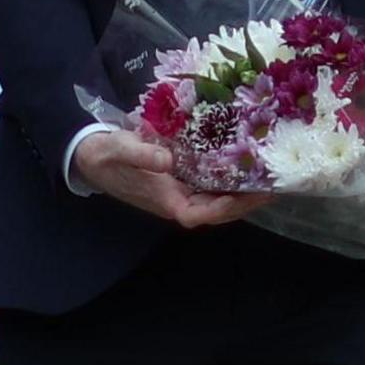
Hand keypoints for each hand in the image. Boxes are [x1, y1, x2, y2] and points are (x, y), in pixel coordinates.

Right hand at [72, 130, 271, 229]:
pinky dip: (229, 176)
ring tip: (268, 175)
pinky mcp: (182, 177)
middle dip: (245, 201)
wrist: (92, 153)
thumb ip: (142, 155)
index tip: (249, 196)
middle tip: (273, 185)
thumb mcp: (121, 151)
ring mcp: (181, 190)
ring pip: (218, 197)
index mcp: (167, 201)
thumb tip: (169, 160)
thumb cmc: (107, 155)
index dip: (227, 208)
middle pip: (218, 209)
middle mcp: (178, 200)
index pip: (202, 213)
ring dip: (242, 190)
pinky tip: (245, 161)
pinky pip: (210, 182)